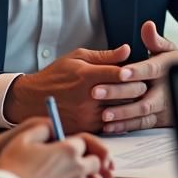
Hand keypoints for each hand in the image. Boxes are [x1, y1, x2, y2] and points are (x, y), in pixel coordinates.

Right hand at [0, 120, 115, 177]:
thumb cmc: (15, 168)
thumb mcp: (23, 140)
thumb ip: (42, 130)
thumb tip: (51, 127)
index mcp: (68, 150)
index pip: (85, 143)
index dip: (78, 145)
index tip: (72, 148)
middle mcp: (77, 168)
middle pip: (95, 162)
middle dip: (89, 161)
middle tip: (77, 164)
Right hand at [5, 44, 146, 133]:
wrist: (31, 100)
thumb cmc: (55, 76)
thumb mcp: (77, 58)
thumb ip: (104, 56)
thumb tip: (127, 50)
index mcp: (86, 76)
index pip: (119, 74)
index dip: (134, 72)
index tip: (143, 70)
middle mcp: (88, 96)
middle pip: (124, 94)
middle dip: (138, 88)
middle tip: (146, 85)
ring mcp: (87, 114)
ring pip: (120, 111)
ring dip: (131, 105)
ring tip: (140, 98)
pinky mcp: (86, 128)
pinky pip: (110, 124)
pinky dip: (119, 118)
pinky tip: (124, 111)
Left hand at [99, 21, 177, 133]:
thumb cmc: (171, 65)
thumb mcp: (167, 50)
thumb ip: (154, 40)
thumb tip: (147, 26)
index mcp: (165, 70)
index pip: (150, 70)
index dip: (136, 71)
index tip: (120, 72)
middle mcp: (165, 91)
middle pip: (143, 95)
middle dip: (119, 94)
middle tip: (96, 91)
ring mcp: (162, 107)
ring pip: (141, 113)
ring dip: (121, 115)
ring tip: (102, 114)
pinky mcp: (157, 119)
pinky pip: (141, 125)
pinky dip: (125, 126)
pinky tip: (109, 126)